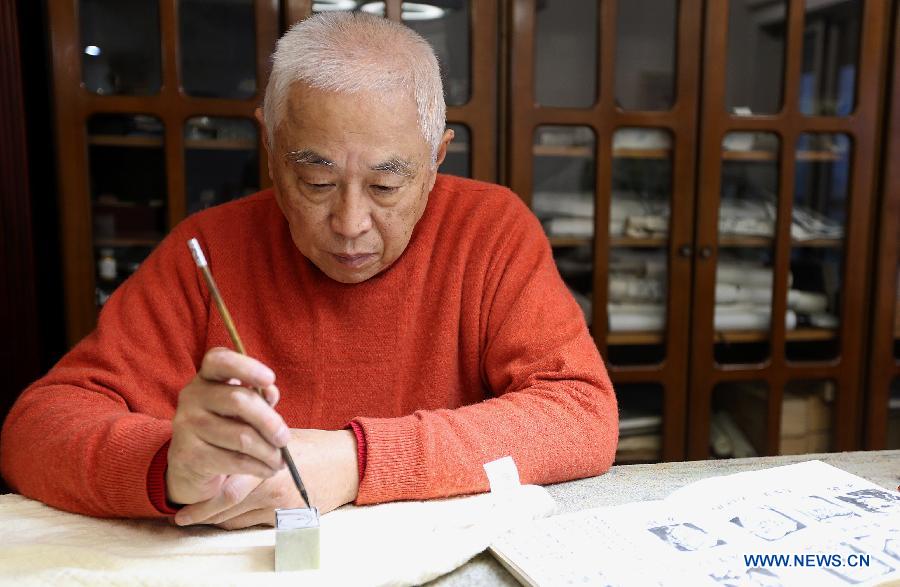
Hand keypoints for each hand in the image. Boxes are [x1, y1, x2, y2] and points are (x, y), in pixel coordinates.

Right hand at [166, 347, 289, 505]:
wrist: (191, 466)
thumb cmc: (226, 428)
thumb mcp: (243, 409)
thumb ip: (258, 397)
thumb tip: (270, 392)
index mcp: (207, 377)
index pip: (219, 360)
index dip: (246, 367)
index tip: (270, 379)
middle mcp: (192, 396)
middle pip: (238, 400)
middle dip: (270, 422)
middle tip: (285, 439)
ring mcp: (186, 425)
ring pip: (241, 436)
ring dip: (268, 452)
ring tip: (279, 460)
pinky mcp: (189, 454)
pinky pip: (235, 460)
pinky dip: (259, 467)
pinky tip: (268, 470)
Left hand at [174, 429, 359, 528]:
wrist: (349, 463)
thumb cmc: (313, 446)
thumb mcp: (278, 438)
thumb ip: (250, 447)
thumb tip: (218, 454)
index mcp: (266, 462)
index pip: (226, 489)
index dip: (200, 502)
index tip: (181, 509)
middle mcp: (272, 486)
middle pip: (227, 507)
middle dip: (202, 515)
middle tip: (182, 518)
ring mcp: (282, 505)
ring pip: (237, 518)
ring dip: (219, 518)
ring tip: (202, 515)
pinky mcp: (290, 516)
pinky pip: (254, 523)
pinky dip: (239, 519)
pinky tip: (231, 515)